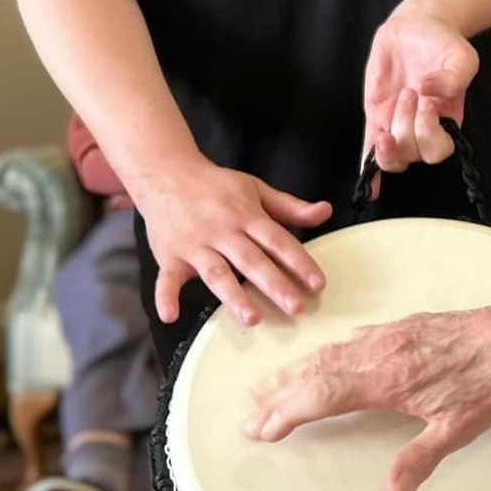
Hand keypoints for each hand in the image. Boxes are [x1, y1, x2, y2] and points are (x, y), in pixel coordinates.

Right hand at [141, 157, 331, 325]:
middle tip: (295, 307)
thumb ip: (290, 207)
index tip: (317, 284)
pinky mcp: (170, 256)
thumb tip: (325, 212)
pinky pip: (167, 278)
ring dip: (233, 296)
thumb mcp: (255, 189)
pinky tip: (170, 315)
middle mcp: (221, 230)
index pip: (277, 240)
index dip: (299, 261)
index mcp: (245, 214)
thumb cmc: (215, 187)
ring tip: (252, 318)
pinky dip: (166, 296)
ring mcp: (194, 244)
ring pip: (216, 272)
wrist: (165, 172)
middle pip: (251, 260)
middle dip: (274, 284)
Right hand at [246, 301, 490, 490]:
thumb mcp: (459, 428)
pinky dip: (321, 355)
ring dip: (293, 372)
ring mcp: (387, 336)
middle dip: (277, 395)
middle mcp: (379, 353)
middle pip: (313, 373)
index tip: (261, 428)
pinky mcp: (399, 327)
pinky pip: (347, 341)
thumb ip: (420, 458)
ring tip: (267, 388)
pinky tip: (316, 362)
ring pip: (326, 354)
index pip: (320, 397)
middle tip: (249, 414)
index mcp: (387, 381)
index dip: (286, 413)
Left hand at [362, 7, 479, 194]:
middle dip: (409, 127)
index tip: (428, 103)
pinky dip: (370, 173)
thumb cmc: (443, 46)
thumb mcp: (461, 57)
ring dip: (390, 136)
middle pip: (414, 155)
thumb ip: (456, 76)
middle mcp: (421, 131)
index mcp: (445, 122)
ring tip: (399, 98)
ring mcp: (396, 127)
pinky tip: (369, 189)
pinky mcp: (375, 119)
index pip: (438, 151)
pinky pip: (370, 155)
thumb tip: (429, 90)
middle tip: (411, 92)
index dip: (429, 134)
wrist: (417, 27)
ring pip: (392, 157)